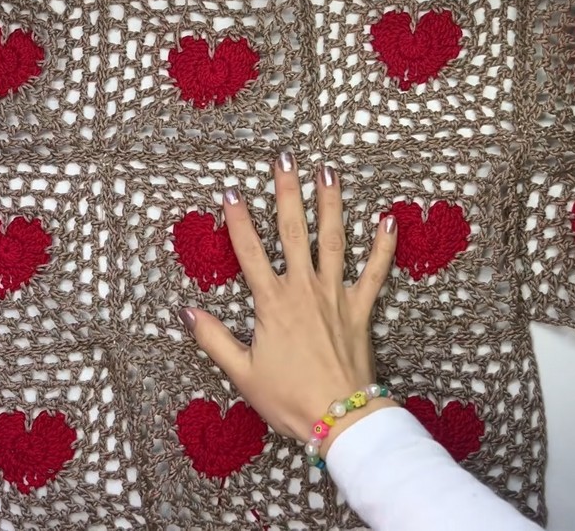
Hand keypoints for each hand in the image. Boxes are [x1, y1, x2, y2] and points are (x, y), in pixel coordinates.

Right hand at [179, 152, 399, 456]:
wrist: (339, 417)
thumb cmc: (288, 398)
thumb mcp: (241, 372)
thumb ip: (213, 339)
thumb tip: (186, 311)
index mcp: (272, 303)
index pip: (250, 252)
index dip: (238, 220)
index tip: (230, 191)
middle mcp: (304, 290)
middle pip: (294, 231)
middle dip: (288, 192)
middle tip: (285, 158)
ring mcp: (335, 296)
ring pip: (333, 240)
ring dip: (331, 203)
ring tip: (329, 171)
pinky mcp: (360, 309)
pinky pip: (375, 272)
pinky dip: (383, 246)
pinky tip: (388, 219)